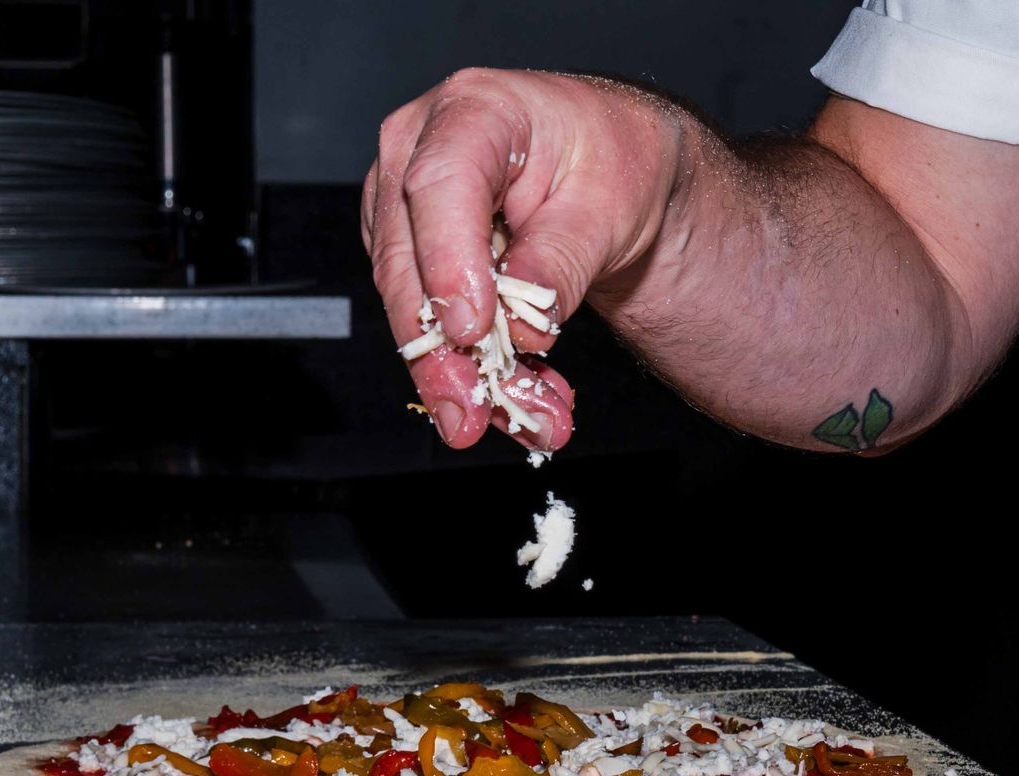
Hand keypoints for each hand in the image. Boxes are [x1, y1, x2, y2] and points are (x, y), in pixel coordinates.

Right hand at [363, 69, 684, 449]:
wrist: (613, 174)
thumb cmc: (612, 162)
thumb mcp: (612, 202)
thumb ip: (564, 258)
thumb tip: (526, 324)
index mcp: (473, 111)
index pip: (438, 186)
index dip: (448, 262)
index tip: (473, 330)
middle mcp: (418, 153)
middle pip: (404, 259)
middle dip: (441, 351)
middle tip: (473, 414)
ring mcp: (405, 209)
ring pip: (410, 307)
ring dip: (464, 377)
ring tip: (526, 421)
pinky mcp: (413, 259)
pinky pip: (431, 326)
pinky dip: (479, 374)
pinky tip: (521, 403)